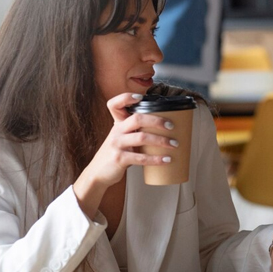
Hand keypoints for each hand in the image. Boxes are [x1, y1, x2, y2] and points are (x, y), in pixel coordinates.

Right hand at [73, 93, 176, 216]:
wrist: (98, 174)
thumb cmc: (116, 154)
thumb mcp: (122, 138)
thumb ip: (136, 132)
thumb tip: (166, 129)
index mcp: (118, 124)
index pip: (114, 104)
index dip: (126, 97)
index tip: (140, 97)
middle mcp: (116, 131)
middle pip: (137, 118)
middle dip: (157, 121)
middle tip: (172, 126)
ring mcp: (117, 144)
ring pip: (142, 138)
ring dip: (162, 140)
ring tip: (174, 144)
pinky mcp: (119, 159)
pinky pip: (141, 158)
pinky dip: (156, 159)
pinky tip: (166, 160)